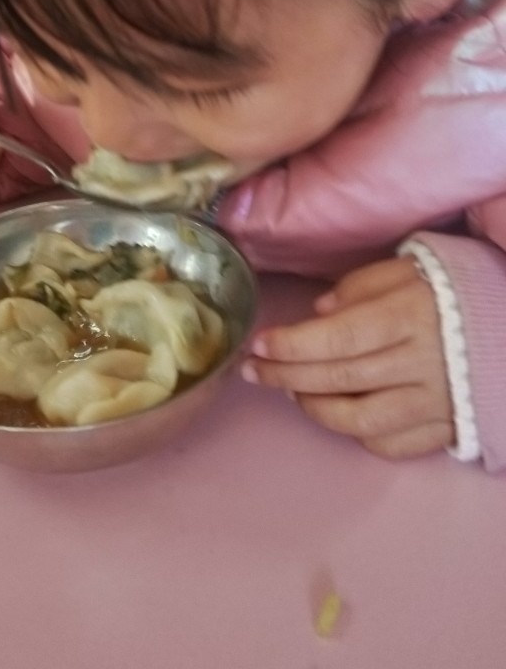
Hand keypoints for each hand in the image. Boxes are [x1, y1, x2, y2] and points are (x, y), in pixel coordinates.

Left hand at [241, 257, 452, 459]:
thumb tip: (318, 312)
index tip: (259, 344)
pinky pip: (391, 444)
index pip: (339, 338)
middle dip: (285, 375)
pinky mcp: (446, 429)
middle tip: (254, 371)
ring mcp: (436, 403)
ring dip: (315, 406)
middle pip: (340, 378)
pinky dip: (357, 433)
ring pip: (360, 420)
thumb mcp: (412, 267)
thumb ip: (363, 285)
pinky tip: (340, 412)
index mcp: (411, 316)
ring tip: (292, 388)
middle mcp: (422, 364)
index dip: (293, 345)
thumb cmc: (458, 288)